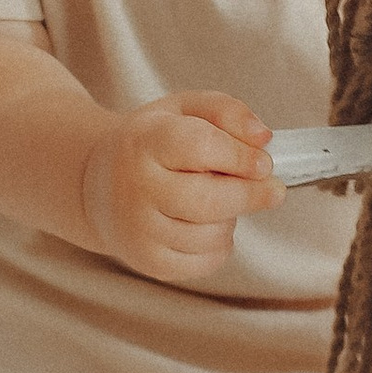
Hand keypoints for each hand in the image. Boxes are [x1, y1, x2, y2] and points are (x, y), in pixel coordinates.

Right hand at [82, 90, 280, 283]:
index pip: (200, 147)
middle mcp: (135, 188)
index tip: (264, 163)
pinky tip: (206, 225)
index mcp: (144, 141)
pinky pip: (206, 261)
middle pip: (209, 200)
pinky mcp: (149, 262)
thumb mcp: (183, 110)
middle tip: (272, 190)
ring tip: (217, 201)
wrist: (100, 184)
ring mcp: (139, 230)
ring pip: (212, 234)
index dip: (241, 156)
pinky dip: (220, 245)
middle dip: (251, 196)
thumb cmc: (151, 144)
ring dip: (232, 219)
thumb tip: (262, 138)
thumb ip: (227, 112)